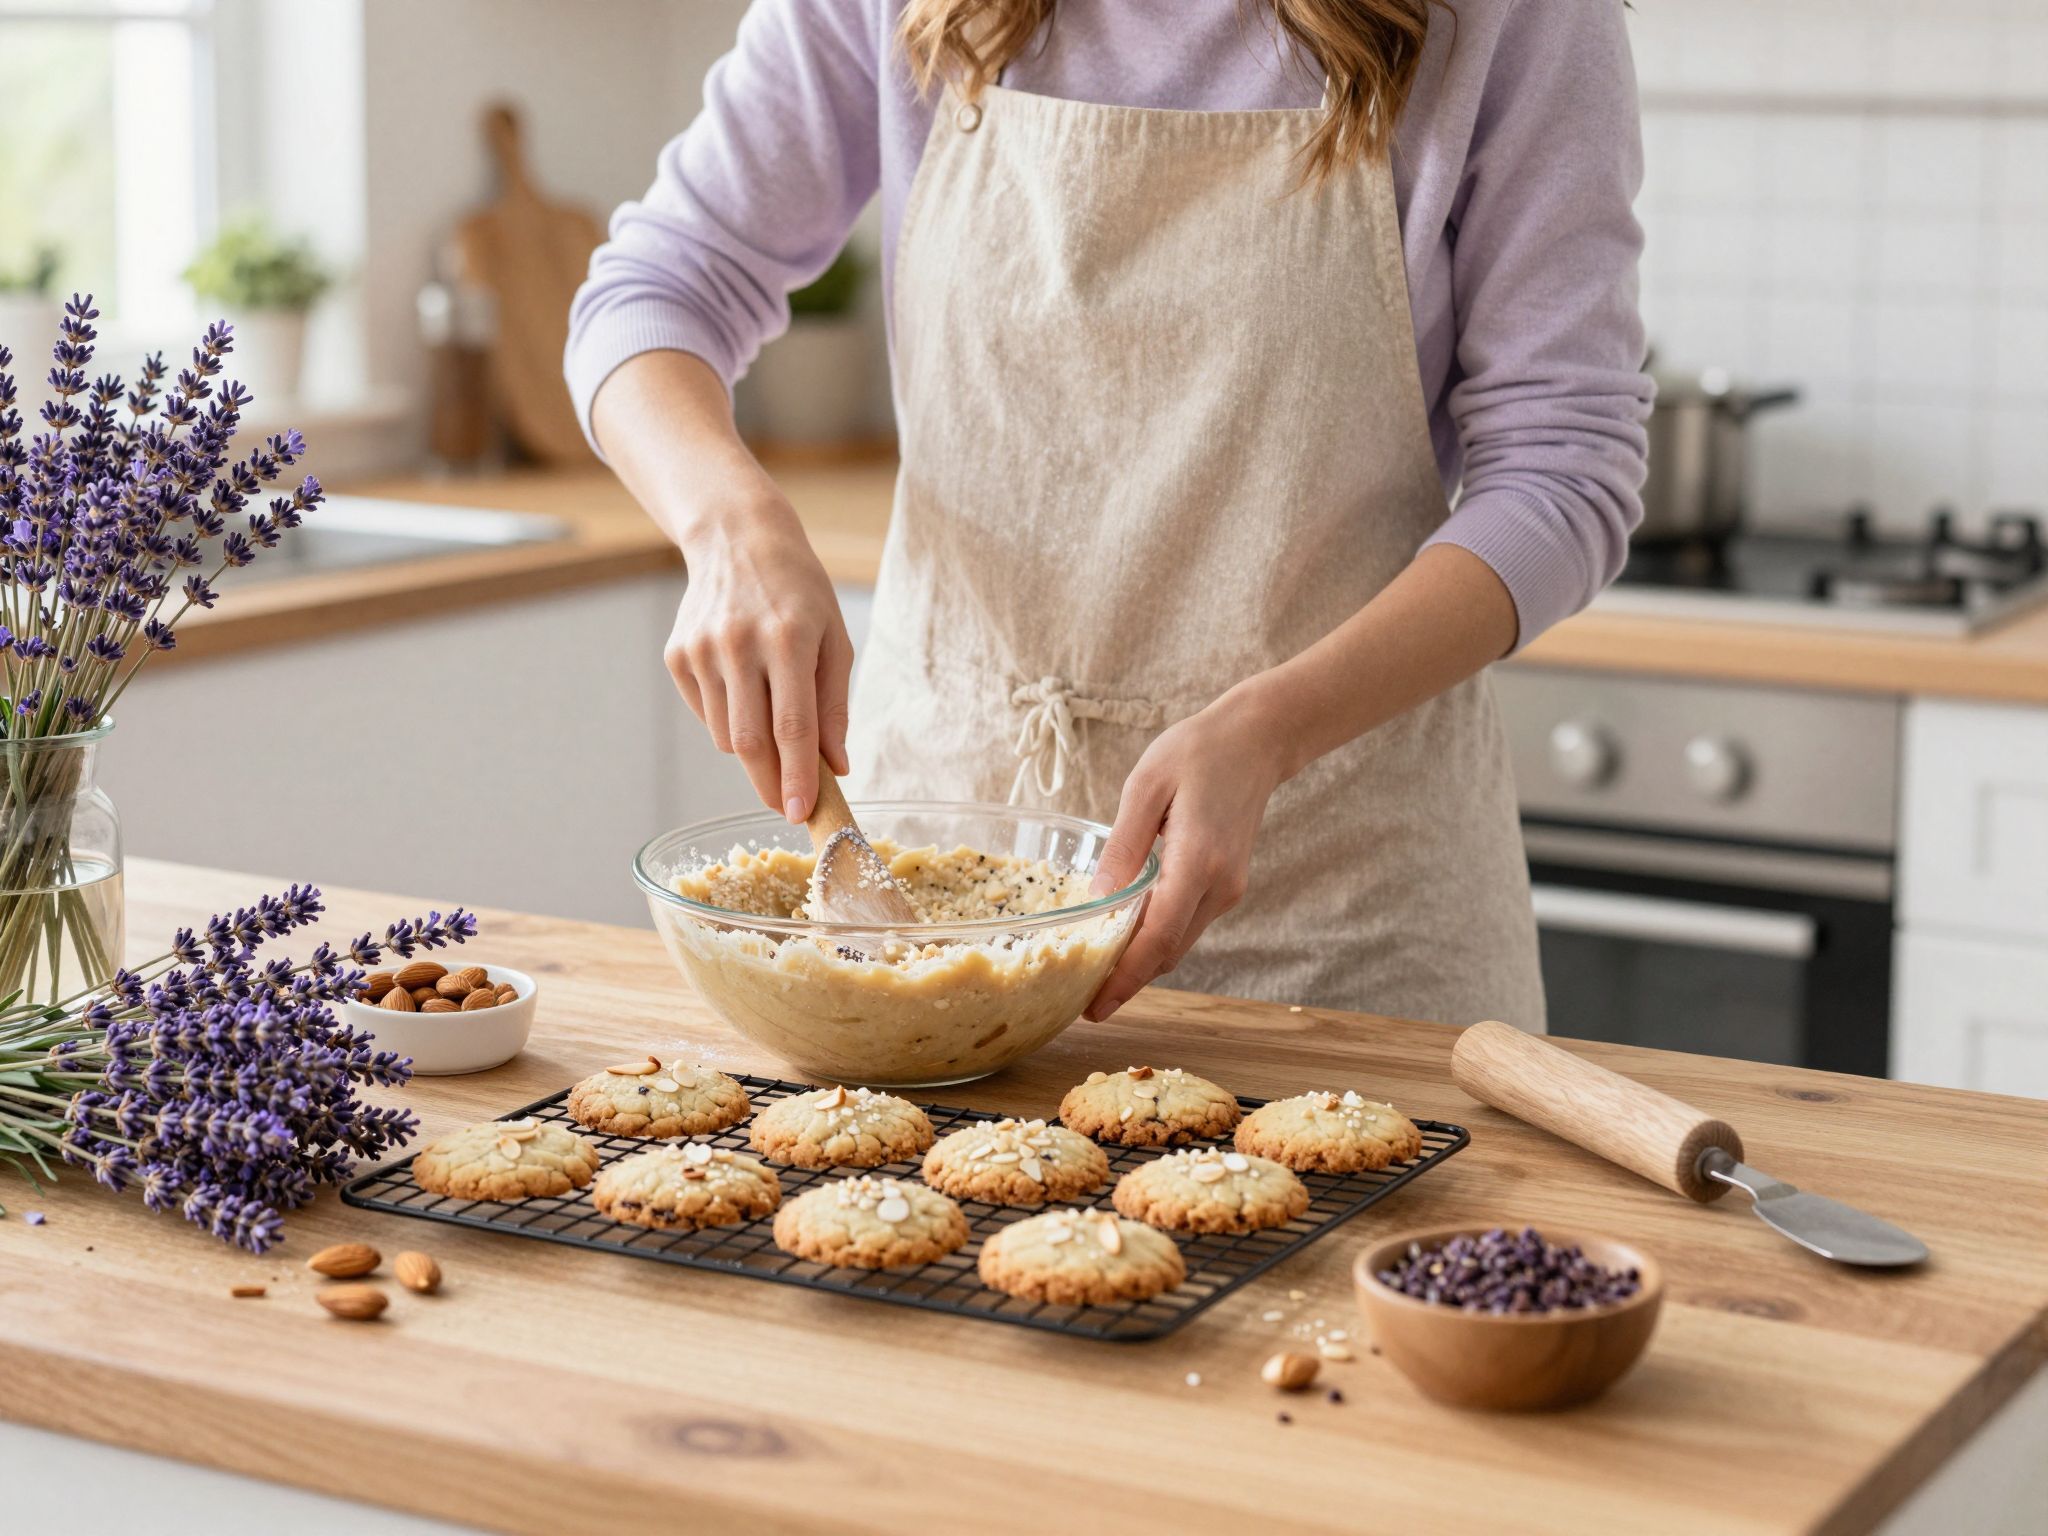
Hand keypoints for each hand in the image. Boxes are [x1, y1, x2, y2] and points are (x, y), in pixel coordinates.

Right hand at [666, 483, 852, 822]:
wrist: (736, 539)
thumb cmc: (799, 592)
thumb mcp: (835, 639)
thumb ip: (834, 706)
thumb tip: (837, 766)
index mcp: (789, 638)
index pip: (792, 725)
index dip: (798, 776)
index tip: (801, 814)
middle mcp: (739, 644)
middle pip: (751, 742)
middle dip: (771, 784)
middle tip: (787, 805)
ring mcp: (702, 650)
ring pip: (727, 736)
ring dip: (754, 750)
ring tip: (772, 718)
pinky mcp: (678, 656)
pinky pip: (708, 714)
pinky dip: (730, 720)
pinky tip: (744, 689)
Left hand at [1083, 689, 1293, 1020]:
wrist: (1257, 739)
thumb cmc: (1197, 751)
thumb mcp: (1146, 786)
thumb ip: (1123, 845)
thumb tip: (1098, 900)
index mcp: (1198, 860)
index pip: (1157, 937)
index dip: (1124, 977)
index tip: (1094, 1007)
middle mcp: (1219, 885)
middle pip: (1168, 952)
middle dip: (1128, 982)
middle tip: (1084, 1003)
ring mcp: (1227, 888)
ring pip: (1178, 943)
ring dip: (1142, 964)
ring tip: (1097, 977)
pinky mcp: (1227, 884)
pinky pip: (1186, 924)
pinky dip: (1157, 941)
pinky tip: (1126, 941)